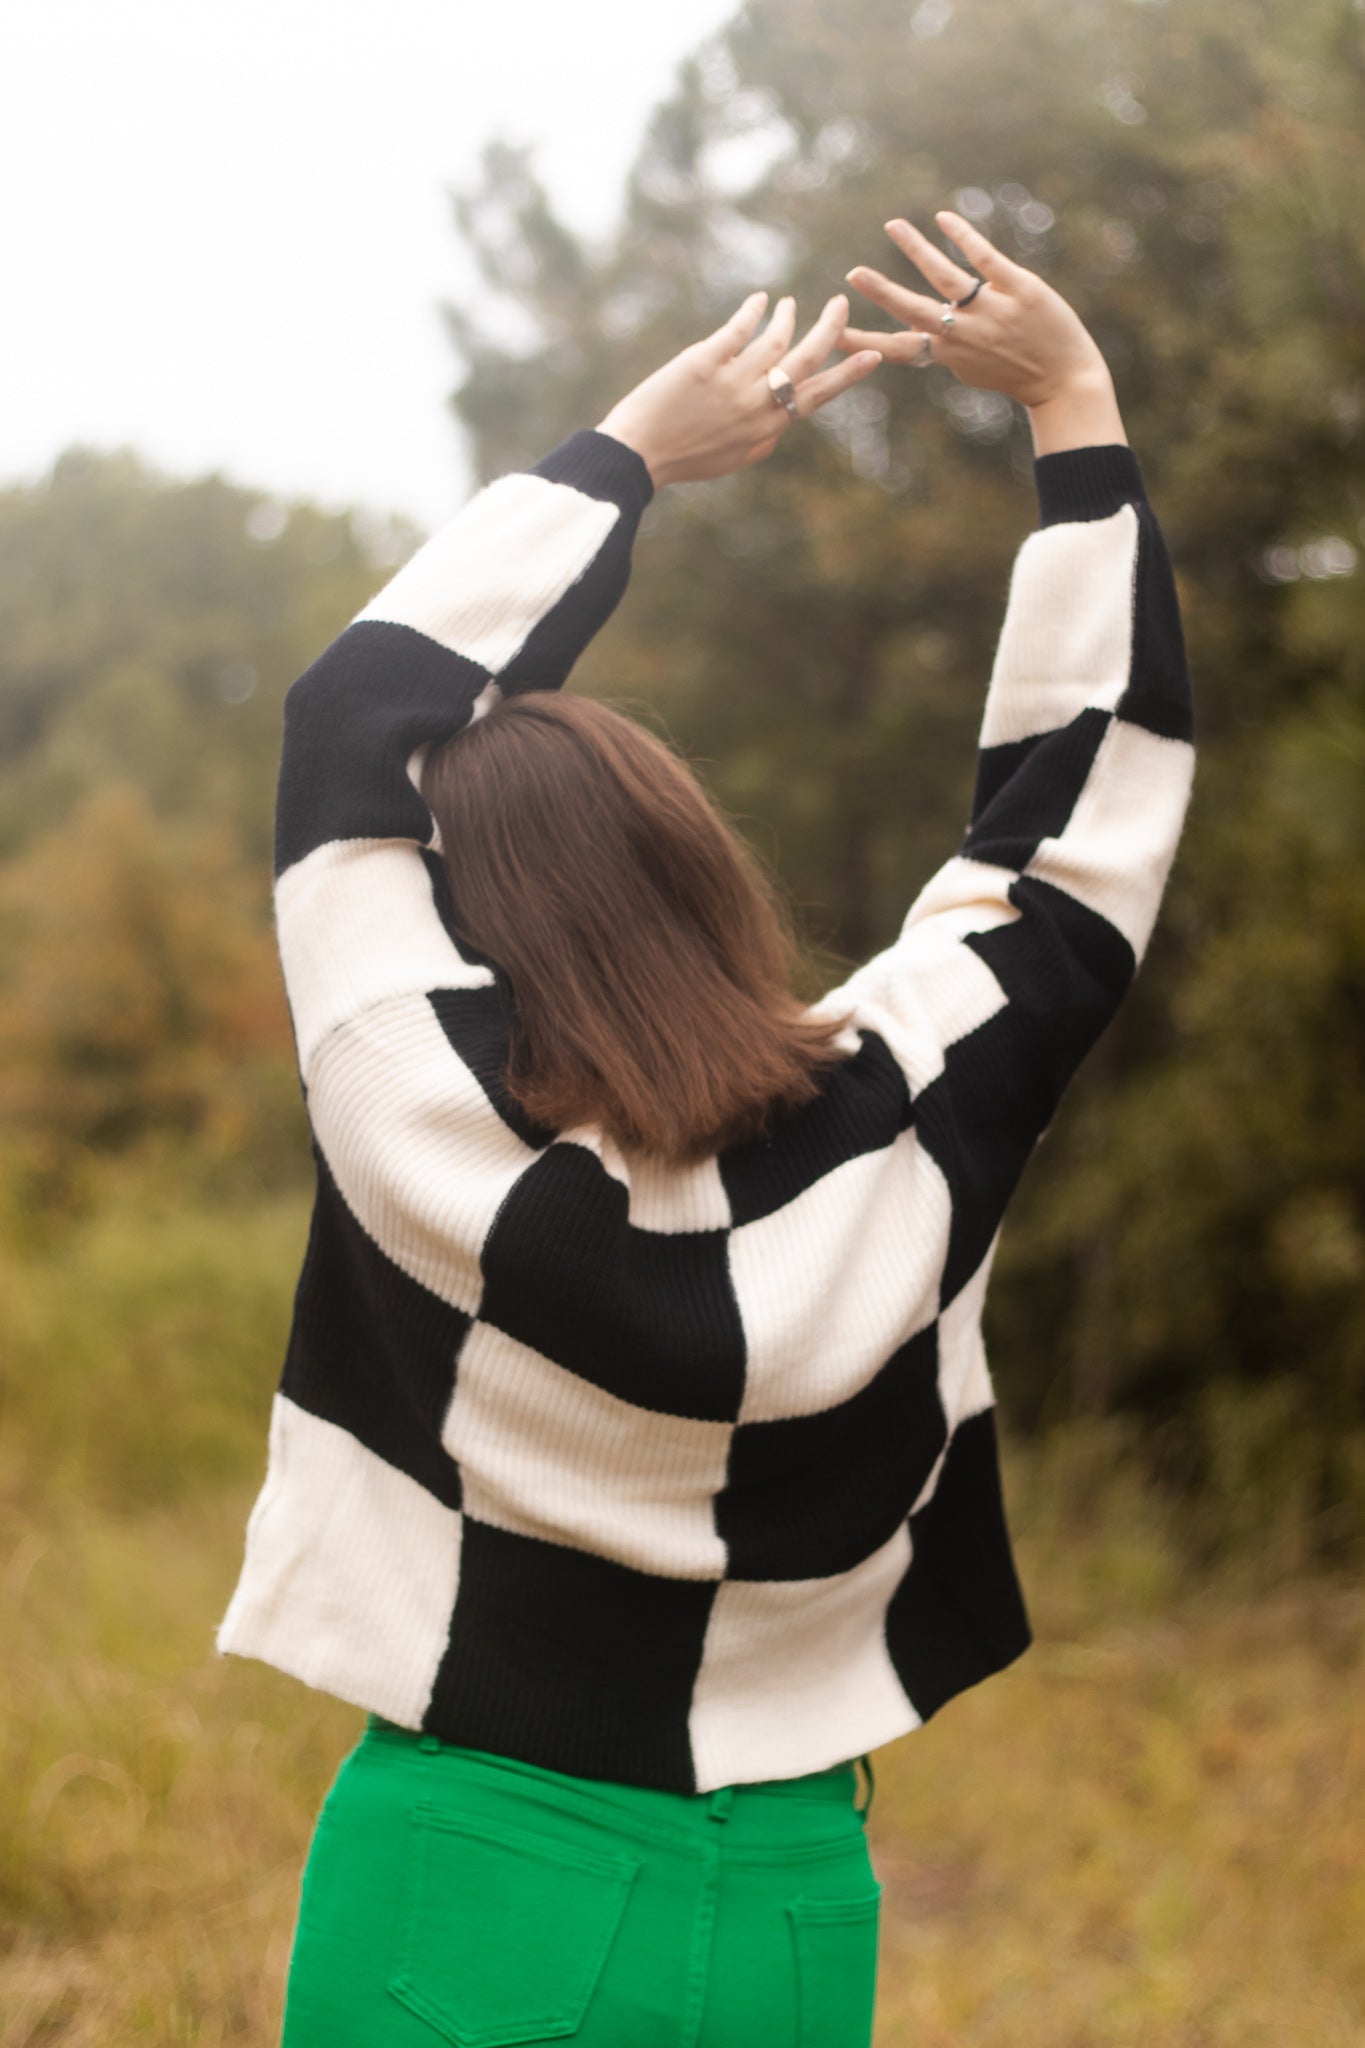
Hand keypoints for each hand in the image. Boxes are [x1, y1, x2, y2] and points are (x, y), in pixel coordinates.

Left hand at [597, 294, 882, 486]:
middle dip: (830, 330)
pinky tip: (760, 298)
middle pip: (806, 360)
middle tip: (840, 305)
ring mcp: (731, 382)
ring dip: (787, 317)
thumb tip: (786, 420)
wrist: (637, 455)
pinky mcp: (703, 361)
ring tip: (790, 305)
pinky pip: (738, 328)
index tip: (874, 355)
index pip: (817, 396)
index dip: (848, 374)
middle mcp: (755, 404)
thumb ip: (765, 438)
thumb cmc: (686, 458)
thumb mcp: (734, 459)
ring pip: (775, 339)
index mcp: (766, 429)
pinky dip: (754, 309)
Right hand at [839, 210, 1124, 448]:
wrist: (1065, 380)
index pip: (897, 348)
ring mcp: (991, 311)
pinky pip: (985, 259)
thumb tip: (923, 343)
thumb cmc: (1016, 373)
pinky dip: (962, 237)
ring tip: (893, 226)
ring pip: (945, 277)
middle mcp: (963, 334)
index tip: (833, 336)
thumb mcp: (974, 369)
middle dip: (882, 293)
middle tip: (853, 275)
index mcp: (948, 355)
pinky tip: (943, 219)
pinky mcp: (1019, 289)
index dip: (864, 342)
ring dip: (916, 250)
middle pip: (914, 311)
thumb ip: (947, 351)